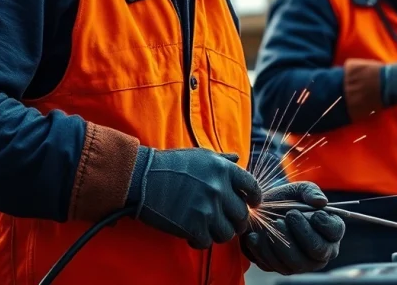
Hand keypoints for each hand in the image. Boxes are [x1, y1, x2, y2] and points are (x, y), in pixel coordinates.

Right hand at [133, 149, 260, 249]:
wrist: (142, 178)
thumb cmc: (171, 165)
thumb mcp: (200, 155)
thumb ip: (222, 160)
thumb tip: (237, 158)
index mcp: (224, 170)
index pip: (252, 188)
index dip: (254, 198)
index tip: (252, 204)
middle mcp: (219, 189)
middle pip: (242, 215)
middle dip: (236, 220)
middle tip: (228, 220)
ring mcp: (206, 209)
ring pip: (228, 233)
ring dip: (220, 232)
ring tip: (210, 227)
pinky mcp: (192, 226)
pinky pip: (207, 242)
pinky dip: (200, 240)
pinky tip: (192, 232)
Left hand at [242, 182, 345, 274]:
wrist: (262, 210)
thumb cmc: (287, 199)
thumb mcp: (298, 190)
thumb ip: (310, 191)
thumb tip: (321, 202)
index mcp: (330, 230)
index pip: (335, 232)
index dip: (325, 224)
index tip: (314, 213)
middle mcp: (320, 252)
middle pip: (317, 251)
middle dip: (302, 233)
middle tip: (289, 215)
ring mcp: (302, 264)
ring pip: (295, 262)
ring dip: (282, 241)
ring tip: (274, 223)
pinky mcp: (281, 268)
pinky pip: (274, 265)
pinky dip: (263, 250)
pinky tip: (256, 235)